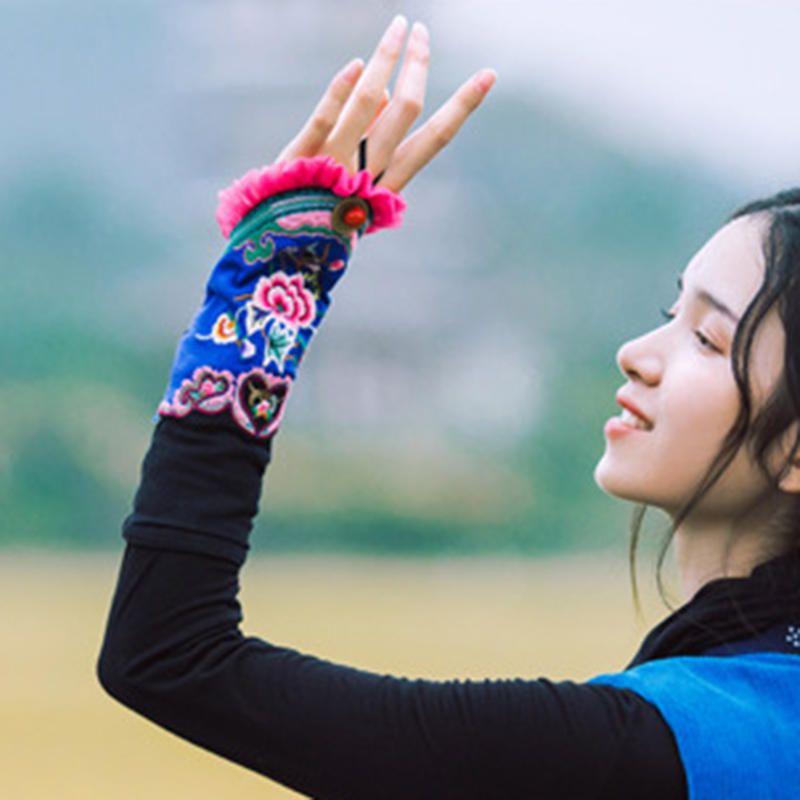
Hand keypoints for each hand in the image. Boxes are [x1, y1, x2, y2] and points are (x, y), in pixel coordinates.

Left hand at [276, 15, 496, 191]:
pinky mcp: (302, 157)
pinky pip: (325, 117)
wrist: (284, 246)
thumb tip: (388, 87)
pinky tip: (357, 63)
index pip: (436, 139)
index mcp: (390, 184)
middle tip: (421, 30)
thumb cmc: (325, 206)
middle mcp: (369, 174)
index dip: (463, 105)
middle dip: (418, 65)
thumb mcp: (360, 179)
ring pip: (367, 103)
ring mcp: (335, 164)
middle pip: (406, 110)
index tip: (488, 75)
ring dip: (385, 58)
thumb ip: (374, 133)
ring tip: (396, 27)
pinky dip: (342, 88)